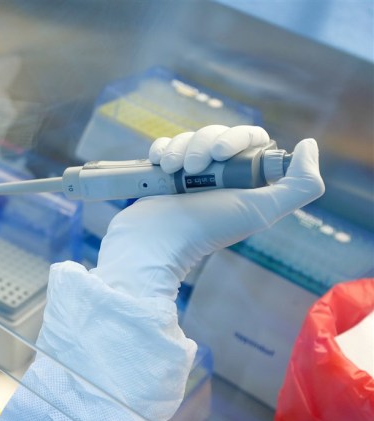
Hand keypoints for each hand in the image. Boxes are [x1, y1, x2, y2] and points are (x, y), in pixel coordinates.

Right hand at [93, 125, 324, 299]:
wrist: (156, 241)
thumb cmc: (207, 228)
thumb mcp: (262, 211)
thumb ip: (301, 184)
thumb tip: (308, 145)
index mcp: (246, 182)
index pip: (250, 139)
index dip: (237, 138)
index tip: (222, 154)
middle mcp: (220, 177)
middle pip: (218, 134)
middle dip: (204, 144)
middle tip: (193, 167)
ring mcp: (190, 174)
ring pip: (191, 137)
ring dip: (180, 148)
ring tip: (172, 171)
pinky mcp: (164, 174)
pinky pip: (166, 144)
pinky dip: (162, 148)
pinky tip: (160, 164)